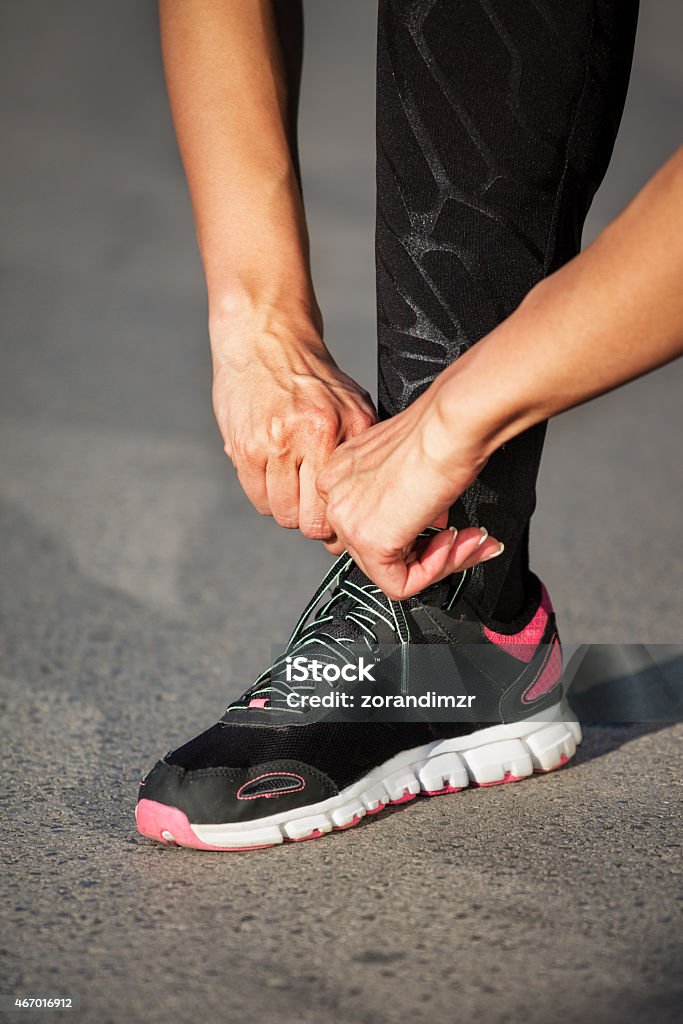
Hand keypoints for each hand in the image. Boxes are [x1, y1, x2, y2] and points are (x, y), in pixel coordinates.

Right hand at [211, 315, 376, 539]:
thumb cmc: (310, 378)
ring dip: (286, 509)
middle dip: (312, 523)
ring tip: (288, 485)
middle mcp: (318, 434)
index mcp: (351, 425)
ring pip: (284, 514)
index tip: (337, 520)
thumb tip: (360, 504)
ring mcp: (279, 442)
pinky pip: (257, 498)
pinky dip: (263, 495)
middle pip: (315, 519)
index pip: (350, 500)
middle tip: (310, 509)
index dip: (341, 521)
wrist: (266, 338)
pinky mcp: (247, 446)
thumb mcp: (350, 404)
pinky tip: (269, 473)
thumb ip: (356, 448)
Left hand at [316, 384, 502, 597]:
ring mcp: (347, 518)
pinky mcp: (370, 541)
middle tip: (466, 539)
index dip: (413, 531)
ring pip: (387, 569)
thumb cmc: (441, 430)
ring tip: (471, 539)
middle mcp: (333, 494)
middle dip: (429, 551)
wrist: (450, 424)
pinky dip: (435, 571)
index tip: (445, 525)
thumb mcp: (410, 464)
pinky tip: (456, 544)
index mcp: (340, 471)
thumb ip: (402, 497)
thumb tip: (420, 523)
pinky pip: (399, 584)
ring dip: (440, 561)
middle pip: (374, 550)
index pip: (365, 524)